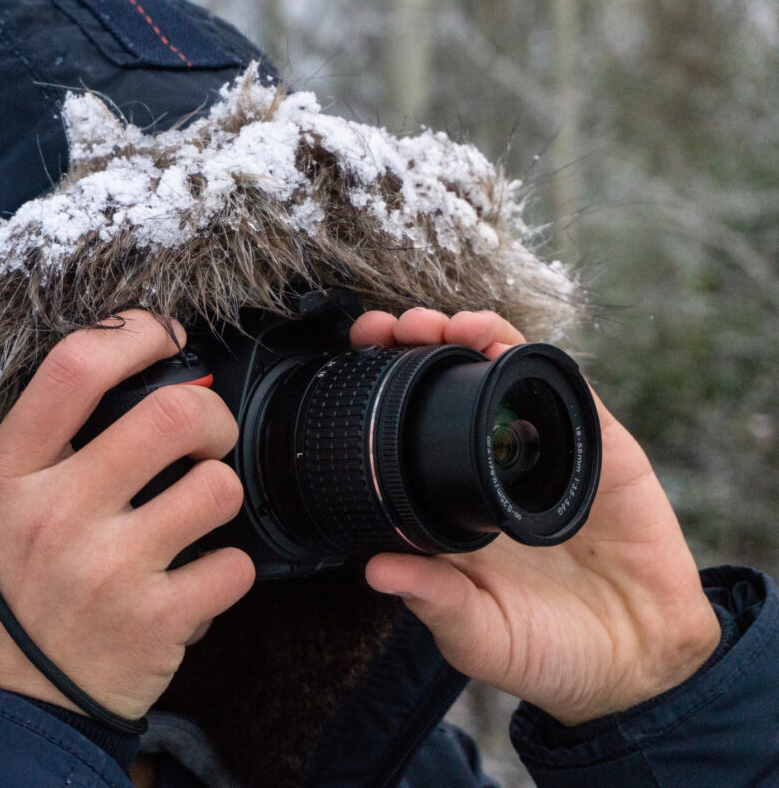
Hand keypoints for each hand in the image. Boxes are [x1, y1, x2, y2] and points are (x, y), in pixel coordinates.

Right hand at [0, 310, 255, 718]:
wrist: (11, 701)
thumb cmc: (11, 587)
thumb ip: (51, 441)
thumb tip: (141, 371)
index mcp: (13, 472)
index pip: (76, 368)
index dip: (135, 333)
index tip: (164, 335)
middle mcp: (58, 514)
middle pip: (173, 415)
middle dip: (211, 415)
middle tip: (206, 436)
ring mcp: (108, 570)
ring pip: (219, 488)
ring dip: (221, 493)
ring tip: (196, 513)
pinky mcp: (154, 622)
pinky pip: (234, 566)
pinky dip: (225, 570)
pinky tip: (193, 579)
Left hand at [353, 308, 720, 724]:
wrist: (638, 664)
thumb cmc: (549, 652)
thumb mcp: (479, 637)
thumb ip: (434, 602)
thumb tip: (373, 569)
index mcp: (452, 504)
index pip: (405, 430)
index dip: (378, 394)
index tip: (352, 365)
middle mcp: (493, 467)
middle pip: (448, 386)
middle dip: (414, 345)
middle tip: (384, 328)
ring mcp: (547, 452)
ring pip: (503, 374)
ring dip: (469, 336)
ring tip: (441, 325)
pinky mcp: (600, 449)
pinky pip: (566, 392)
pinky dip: (533, 360)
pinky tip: (502, 345)